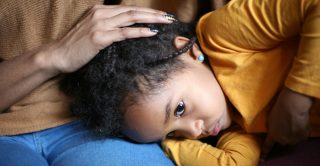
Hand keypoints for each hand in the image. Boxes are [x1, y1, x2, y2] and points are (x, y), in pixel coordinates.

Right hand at [42, 5, 171, 73]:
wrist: (58, 56)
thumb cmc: (76, 47)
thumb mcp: (93, 32)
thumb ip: (108, 28)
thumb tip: (127, 31)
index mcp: (100, 11)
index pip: (128, 9)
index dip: (146, 12)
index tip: (160, 16)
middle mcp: (100, 14)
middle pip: (132, 11)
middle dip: (153, 14)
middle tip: (169, 18)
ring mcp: (99, 24)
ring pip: (131, 18)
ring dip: (151, 20)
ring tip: (165, 22)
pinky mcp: (99, 37)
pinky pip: (123, 33)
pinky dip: (139, 32)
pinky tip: (151, 32)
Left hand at [262, 86, 312, 156]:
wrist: (292, 107)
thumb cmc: (278, 110)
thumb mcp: (270, 119)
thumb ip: (271, 127)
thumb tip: (273, 130)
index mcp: (273, 135)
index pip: (267, 146)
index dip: (265, 153)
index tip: (263, 159)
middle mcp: (283, 140)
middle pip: (283, 141)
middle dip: (284, 135)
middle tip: (285, 125)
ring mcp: (293, 139)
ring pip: (293, 139)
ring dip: (293, 133)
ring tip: (293, 122)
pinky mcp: (303, 136)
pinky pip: (302, 136)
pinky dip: (301, 131)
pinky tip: (300, 122)